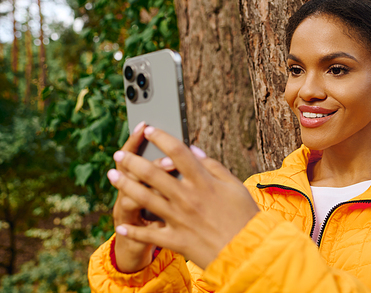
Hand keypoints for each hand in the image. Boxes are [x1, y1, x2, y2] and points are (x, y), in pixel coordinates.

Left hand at [107, 126, 259, 268]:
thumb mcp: (235, 186)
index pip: (177, 152)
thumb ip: (214, 167)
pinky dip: (134, 230)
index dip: (161, 138)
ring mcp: (179, 219)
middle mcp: (188, 197)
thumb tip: (194, 151)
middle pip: (153, 173)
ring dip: (125, 186)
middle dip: (132, 161)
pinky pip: (150, 234)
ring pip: (145, 198)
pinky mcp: (176, 240)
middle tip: (118, 154)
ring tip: (112, 175)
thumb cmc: (245, 217)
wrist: (248, 251)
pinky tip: (121, 225)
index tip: (149, 130)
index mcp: (203, 182)